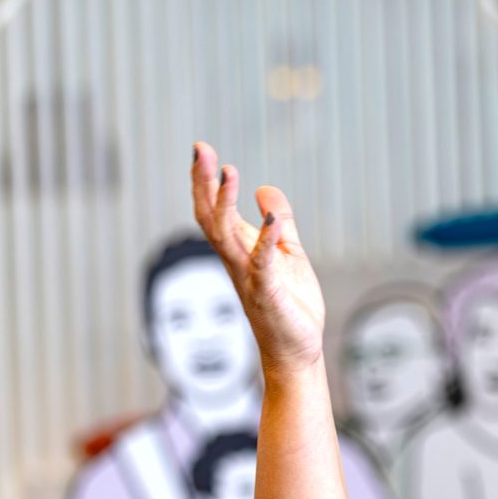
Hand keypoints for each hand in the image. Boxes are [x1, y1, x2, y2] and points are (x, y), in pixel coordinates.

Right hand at [190, 143, 326, 380]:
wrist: (298, 349)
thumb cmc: (290, 304)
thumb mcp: (289, 252)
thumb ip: (279, 221)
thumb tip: (265, 189)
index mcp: (239, 249)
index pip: (214, 210)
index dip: (206, 181)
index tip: (201, 149)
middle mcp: (236, 261)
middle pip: (210, 217)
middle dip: (203, 184)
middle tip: (199, 150)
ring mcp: (250, 278)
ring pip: (227, 237)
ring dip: (226, 205)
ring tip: (229, 173)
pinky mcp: (269, 295)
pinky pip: (263, 266)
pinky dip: (267, 242)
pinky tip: (272, 220)